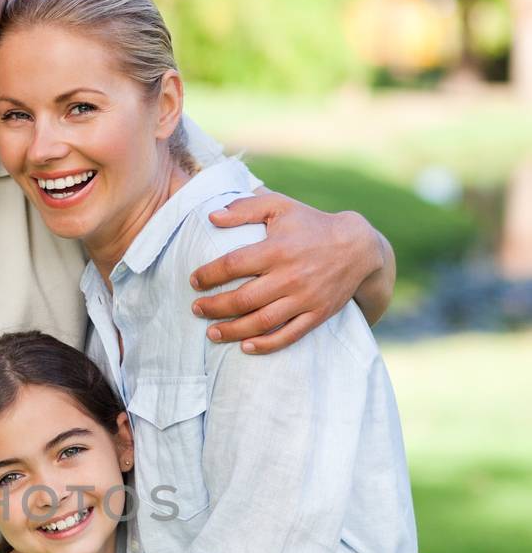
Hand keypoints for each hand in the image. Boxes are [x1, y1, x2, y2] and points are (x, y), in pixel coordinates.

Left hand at [190, 194, 383, 353]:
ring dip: (232, 330)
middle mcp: (290, 276)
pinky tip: (245, 346)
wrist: (358, 247)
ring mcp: (304, 298)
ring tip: (211, 333)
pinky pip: (288, 335)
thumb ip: (245, 208)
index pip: (233, 265)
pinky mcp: (317, 315)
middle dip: (214, 307)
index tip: (194, 281)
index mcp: (278, 249)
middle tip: (196, 309)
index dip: (209, 275)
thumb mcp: (280, 206)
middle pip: (243, 299)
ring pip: (262, 322)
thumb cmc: (311, 224)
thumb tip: (211, 216)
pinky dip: (266, 344)